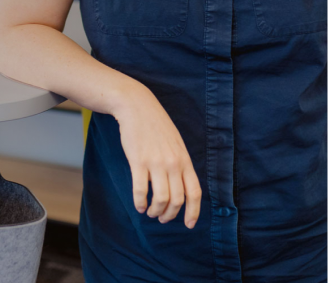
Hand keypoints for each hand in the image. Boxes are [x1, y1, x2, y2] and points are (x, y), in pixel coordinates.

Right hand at [113, 82, 201, 228]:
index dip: (193, 212)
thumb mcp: (175, 142)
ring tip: (150, 212)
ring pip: (160, 199)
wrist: (137, 106)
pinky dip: (140, 203)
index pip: (194, 192)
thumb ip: (180, 163)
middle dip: (169, 215)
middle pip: (177, 200)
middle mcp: (173, 163)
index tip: (189, 225)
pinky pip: (141, 190)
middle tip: (162, 218)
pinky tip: (139, 205)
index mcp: (184, 159)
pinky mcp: (138, 161)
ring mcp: (155, 162)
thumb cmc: (156, 124)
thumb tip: (181, 186)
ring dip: (155, 211)